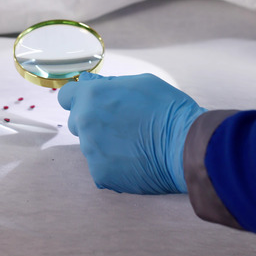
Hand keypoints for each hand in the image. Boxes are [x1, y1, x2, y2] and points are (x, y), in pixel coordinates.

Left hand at [58, 72, 205, 193]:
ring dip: (104, 144)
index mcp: (92, 96)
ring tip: (134, 143)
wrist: (188, 146)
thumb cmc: (169, 110)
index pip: (67, 96)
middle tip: (122, 124)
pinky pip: (100, 166)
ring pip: (90, 145)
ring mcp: (91, 150)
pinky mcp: (100, 174)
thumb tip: (87, 81)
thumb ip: (108, 83)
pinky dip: (114, 164)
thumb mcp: (140, 82)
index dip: (80, 98)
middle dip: (93, 121)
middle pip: (78, 121)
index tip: (91, 103)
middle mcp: (85, 122)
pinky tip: (135, 159)